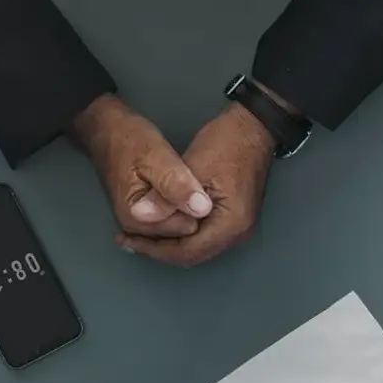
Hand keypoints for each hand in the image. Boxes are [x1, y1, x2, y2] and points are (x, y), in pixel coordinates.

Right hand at [72, 94, 212, 237]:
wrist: (107, 132)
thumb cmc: (129, 141)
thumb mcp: (156, 156)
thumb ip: (176, 184)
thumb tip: (202, 209)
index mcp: (137, 219)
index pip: (186, 228)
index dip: (197, 208)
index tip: (196, 185)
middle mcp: (136, 230)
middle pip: (182, 233)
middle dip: (192, 211)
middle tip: (190, 182)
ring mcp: (139, 225)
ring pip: (179, 228)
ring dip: (186, 209)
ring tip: (185, 184)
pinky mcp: (143, 217)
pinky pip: (171, 221)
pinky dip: (178, 209)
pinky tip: (179, 192)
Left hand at [116, 101, 274, 266]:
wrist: (253, 127)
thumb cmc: (225, 143)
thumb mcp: (191, 168)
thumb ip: (166, 197)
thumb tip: (139, 216)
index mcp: (230, 225)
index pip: (187, 252)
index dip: (154, 249)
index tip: (129, 239)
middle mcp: (238, 234)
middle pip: (193, 255)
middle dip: (160, 250)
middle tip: (130, 239)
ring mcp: (239, 228)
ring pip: (198, 247)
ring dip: (170, 243)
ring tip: (141, 233)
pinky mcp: (235, 219)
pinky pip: (205, 236)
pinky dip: (182, 233)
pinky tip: (164, 223)